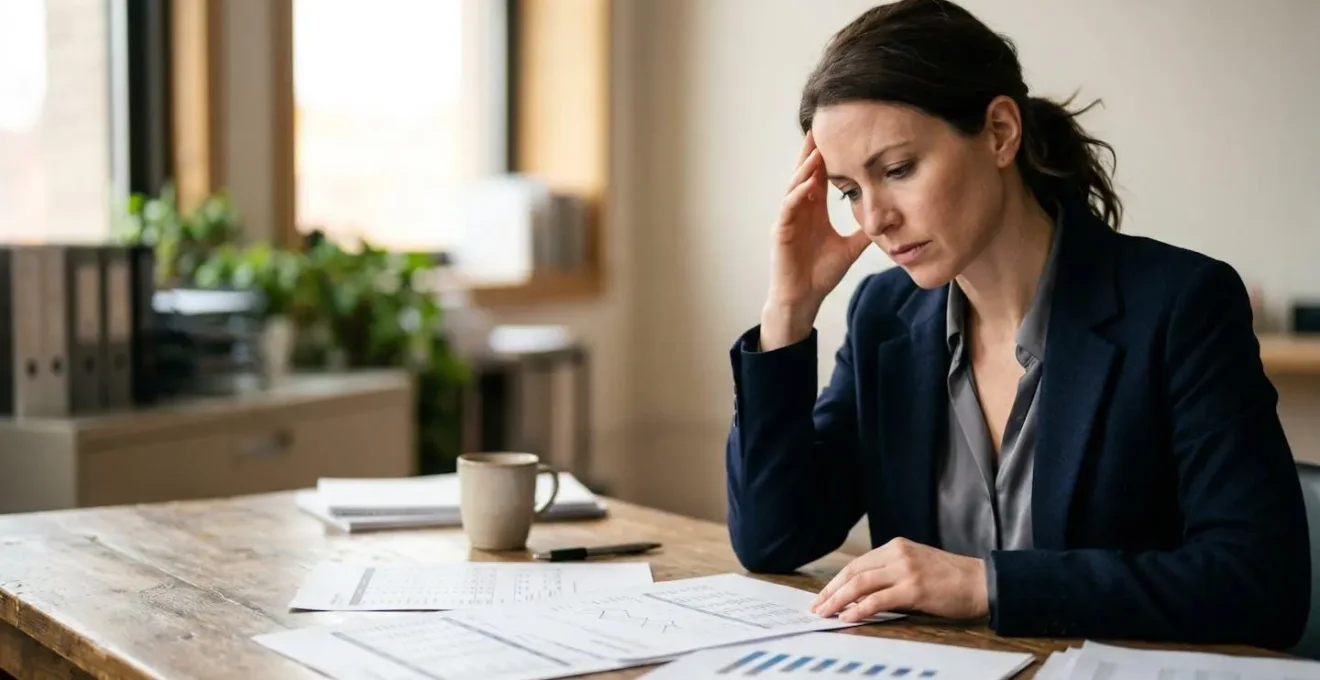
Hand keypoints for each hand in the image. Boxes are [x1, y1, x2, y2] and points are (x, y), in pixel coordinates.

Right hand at [760, 131, 871, 349]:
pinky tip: (808, 183)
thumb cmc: (820, 275)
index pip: (820, 178)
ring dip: (805, 169)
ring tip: (816, 150)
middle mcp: (799, 211)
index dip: (827, 158)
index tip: (838, 136)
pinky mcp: (780, 232)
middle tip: (820, 128)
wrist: (803, 299)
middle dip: (811, 152)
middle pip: (804, 174)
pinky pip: (788, 208)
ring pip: (795, 186)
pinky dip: (798, 194)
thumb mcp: (849, 248)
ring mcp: (788, 220)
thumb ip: (863, 232)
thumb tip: (887, 220)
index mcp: (814, 211)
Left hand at [809, 538, 988, 622]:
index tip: (823, 594)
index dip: (837, 581)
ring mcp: (905, 569)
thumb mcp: (916, 566)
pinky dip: (860, 609)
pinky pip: (878, 599)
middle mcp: (898, 554)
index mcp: (896, 546)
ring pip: (861, 584)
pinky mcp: (914, 588)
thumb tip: (862, 595)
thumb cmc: (951, 579)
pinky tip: (849, 617)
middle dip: (831, 591)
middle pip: (854, 572)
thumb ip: (890, 574)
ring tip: (825, 613)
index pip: (857, 564)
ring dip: (838, 600)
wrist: (981, 582)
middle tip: (817, 606)